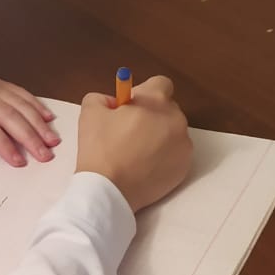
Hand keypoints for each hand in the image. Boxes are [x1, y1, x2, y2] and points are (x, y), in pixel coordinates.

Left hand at [0, 54, 60, 167]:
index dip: (3, 144)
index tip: (17, 161)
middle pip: (8, 115)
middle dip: (30, 136)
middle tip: (45, 155)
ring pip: (19, 103)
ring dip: (38, 122)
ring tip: (53, 140)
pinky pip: (19, 92)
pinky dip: (35, 104)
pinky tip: (48, 117)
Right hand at [76, 75, 191, 211]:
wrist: (109, 191)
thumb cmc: (100, 148)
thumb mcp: (90, 111)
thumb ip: (103, 97)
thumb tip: (115, 103)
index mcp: (156, 101)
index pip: (160, 83)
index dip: (143, 93)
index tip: (129, 108)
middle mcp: (176, 119)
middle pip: (167, 109)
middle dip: (151, 115)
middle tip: (128, 132)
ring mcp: (184, 145)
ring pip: (172, 132)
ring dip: (158, 136)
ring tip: (135, 153)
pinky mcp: (184, 167)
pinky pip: (175, 154)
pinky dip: (163, 157)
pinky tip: (143, 167)